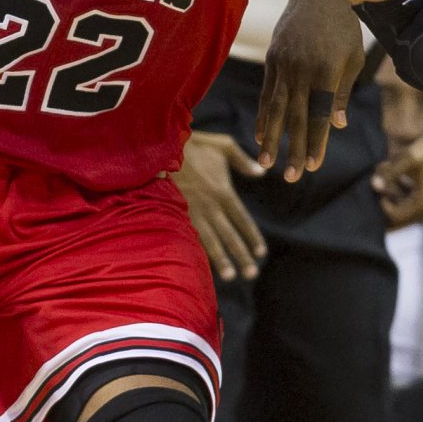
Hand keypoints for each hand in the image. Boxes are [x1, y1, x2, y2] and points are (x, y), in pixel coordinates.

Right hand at [173, 133, 266, 281]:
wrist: (161, 146)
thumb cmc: (194, 144)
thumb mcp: (223, 145)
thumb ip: (243, 161)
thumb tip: (260, 173)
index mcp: (224, 192)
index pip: (243, 221)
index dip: (253, 238)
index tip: (261, 254)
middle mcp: (212, 207)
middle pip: (230, 236)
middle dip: (241, 256)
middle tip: (251, 274)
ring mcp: (193, 212)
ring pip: (211, 241)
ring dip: (221, 260)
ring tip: (231, 277)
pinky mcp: (176, 213)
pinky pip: (190, 236)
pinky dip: (197, 250)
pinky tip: (200, 264)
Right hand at [256, 0, 364, 181]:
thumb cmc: (344, 27)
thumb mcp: (353, 59)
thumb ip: (343, 92)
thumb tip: (338, 125)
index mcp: (326, 72)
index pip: (319, 115)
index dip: (316, 142)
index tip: (312, 166)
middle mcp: (301, 70)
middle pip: (296, 117)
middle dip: (293, 149)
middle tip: (291, 177)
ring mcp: (283, 64)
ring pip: (276, 108)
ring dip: (272, 139)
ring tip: (266, 164)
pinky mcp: (272, 59)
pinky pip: (267, 93)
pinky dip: (264, 115)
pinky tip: (260, 135)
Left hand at [373, 131, 422, 228]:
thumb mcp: (408, 158)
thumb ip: (390, 173)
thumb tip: (373, 185)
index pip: (395, 216)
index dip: (382, 205)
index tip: (376, 185)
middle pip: (398, 217)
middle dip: (383, 204)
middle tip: (373, 187)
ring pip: (400, 207)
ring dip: (389, 193)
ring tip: (383, 170)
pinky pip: (405, 198)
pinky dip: (396, 188)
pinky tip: (389, 170)